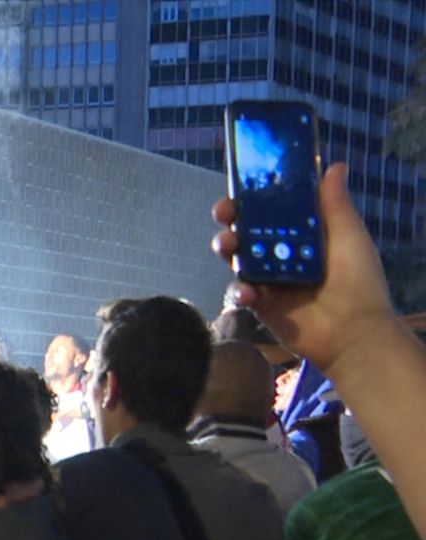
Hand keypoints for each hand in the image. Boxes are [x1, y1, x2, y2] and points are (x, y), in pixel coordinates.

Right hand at [211, 163, 395, 374]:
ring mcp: (269, 279)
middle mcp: (283, 254)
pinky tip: (248, 292)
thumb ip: (335, 204)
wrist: (352, 331)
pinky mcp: (260, 304)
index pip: (273, 210)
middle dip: (231, 220)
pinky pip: (240, 292)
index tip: (242, 188)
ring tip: (228, 246)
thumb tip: (334, 166)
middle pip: (247, 231)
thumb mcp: (349, 236)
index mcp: (303, 235)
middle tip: (225, 214)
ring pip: (237, 258)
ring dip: (227, 248)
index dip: (255, 198)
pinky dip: (239, 290)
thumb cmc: (357, 281)